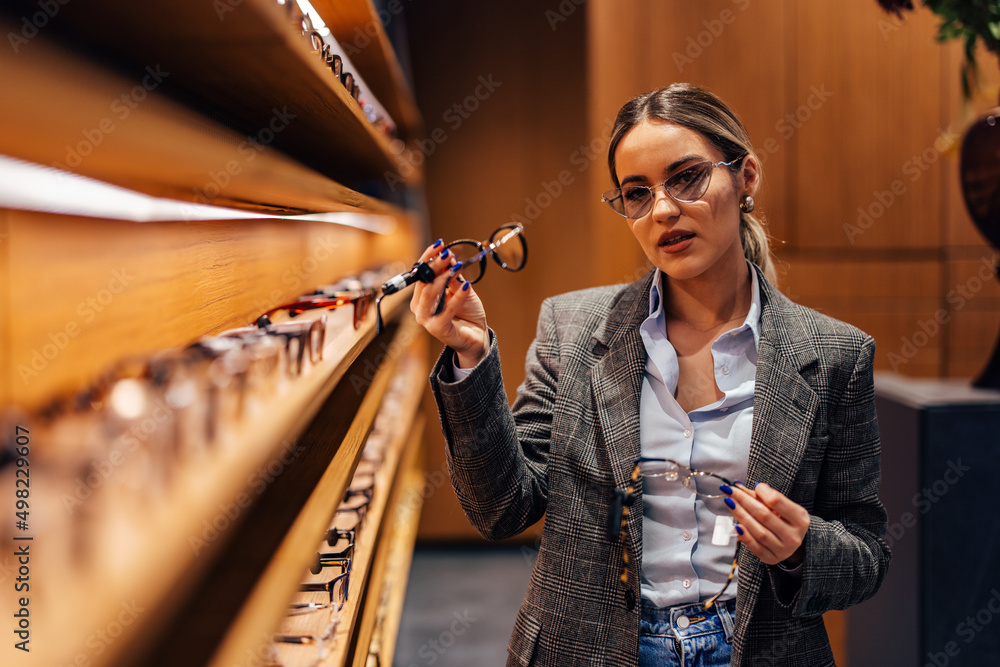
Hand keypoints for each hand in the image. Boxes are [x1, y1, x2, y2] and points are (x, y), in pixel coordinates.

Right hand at [410, 240, 488, 367]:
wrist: (476, 335)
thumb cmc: (465, 312)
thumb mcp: (459, 289)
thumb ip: (452, 276)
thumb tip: (448, 256)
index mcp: (421, 296)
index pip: (420, 272)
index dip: (428, 257)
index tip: (439, 244)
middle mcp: (419, 307)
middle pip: (424, 281)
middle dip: (436, 265)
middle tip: (448, 254)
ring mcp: (426, 319)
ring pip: (430, 293)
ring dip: (444, 278)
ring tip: (457, 267)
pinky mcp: (437, 329)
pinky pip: (447, 309)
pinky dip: (457, 296)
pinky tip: (467, 287)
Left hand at [723, 482, 809, 566]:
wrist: (790, 542)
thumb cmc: (784, 520)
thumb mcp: (780, 507)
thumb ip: (761, 496)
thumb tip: (737, 486)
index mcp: (800, 519)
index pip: (777, 501)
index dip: (762, 491)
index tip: (753, 485)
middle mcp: (794, 536)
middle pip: (764, 515)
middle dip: (744, 501)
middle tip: (730, 491)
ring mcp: (783, 550)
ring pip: (758, 531)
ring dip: (741, 515)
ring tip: (730, 503)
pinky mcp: (771, 558)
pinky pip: (755, 546)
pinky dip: (744, 535)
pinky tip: (736, 525)